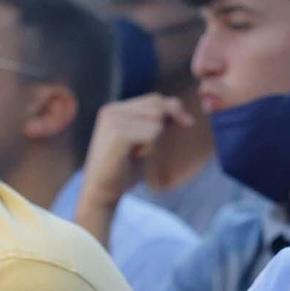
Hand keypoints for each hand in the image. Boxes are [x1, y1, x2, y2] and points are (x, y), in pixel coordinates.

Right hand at [78, 95, 194, 211]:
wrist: (102, 191)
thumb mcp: (145, 142)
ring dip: (155, 140)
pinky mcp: (118, 134)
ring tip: (137, 153)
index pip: (154, 99)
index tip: (187, 124)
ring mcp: (113, 120)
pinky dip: (150, 148)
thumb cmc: (125, 169)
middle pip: (157, 106)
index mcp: (116, 109)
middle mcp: (112, 110)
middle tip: (144, 149)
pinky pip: (152, 133)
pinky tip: (134, 157)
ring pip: (157, 120)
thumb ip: (160, 124)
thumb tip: (186, 117)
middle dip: (163, 127)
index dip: (174, 110)